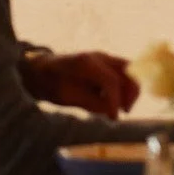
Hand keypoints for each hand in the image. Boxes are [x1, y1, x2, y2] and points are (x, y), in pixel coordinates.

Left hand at [19, 50, 139, 118]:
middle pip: (128, 71)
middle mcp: (99, 56)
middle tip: (125, 111)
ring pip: (129, 71)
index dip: (116, 101)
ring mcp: (104, 58)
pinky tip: (112, 101)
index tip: (114, 118)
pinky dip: (123, 88)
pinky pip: (123, 74)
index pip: (112, 81)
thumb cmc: (51, 85)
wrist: (41, 71)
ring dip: (130, 90)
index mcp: (86, 63)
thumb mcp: (68, 98)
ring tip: (121, 108)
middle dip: (131, 93)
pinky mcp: (106, 64)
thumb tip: (114, 112)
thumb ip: (92, 103)